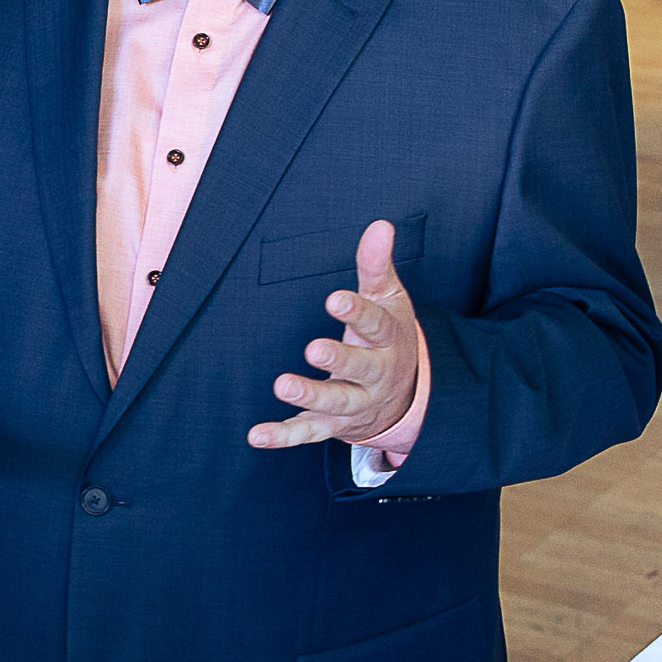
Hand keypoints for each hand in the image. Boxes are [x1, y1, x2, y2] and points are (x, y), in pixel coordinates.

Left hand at [247, 218, 422, 450]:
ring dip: (310, 396)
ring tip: (283, 384)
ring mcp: (354, 404)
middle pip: (360, 369)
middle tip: (314, 349)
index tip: (335, 299)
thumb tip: (380, 224)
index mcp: (388, 340)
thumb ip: (377, 265)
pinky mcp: (332, 425)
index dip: (356, 313)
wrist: (406, 397)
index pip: (375, 325)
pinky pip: (307, 433)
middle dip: (339, 360)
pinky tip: (255, 434)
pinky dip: (282, 436)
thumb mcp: (389, 299)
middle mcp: (375, 375)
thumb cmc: (389, 337)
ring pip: (335, 404)